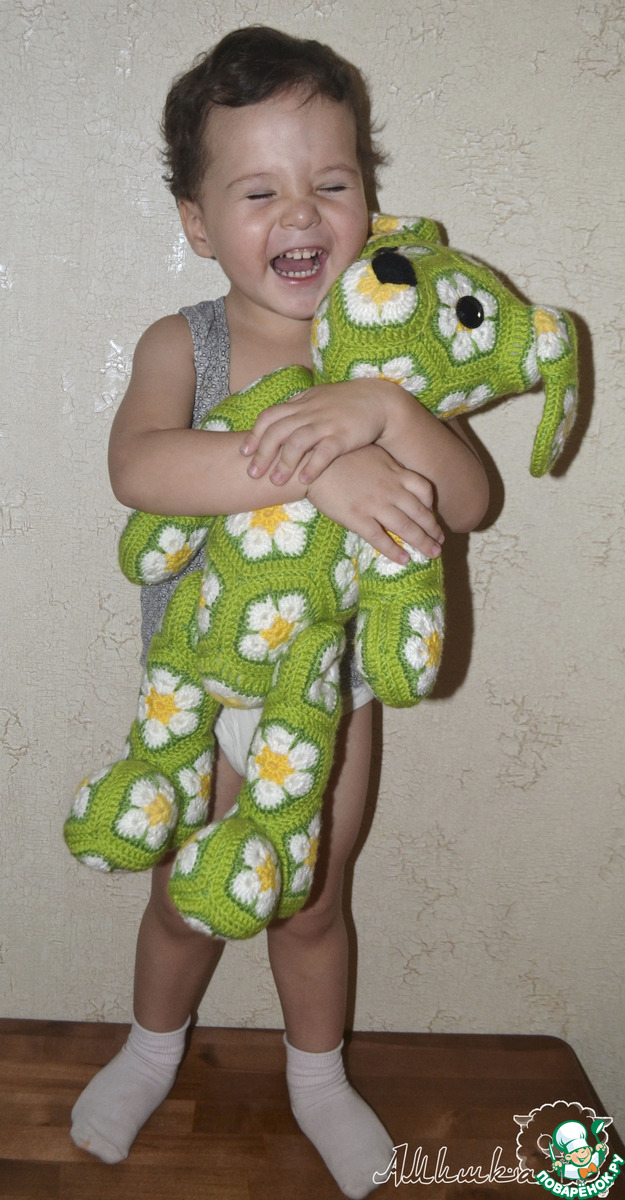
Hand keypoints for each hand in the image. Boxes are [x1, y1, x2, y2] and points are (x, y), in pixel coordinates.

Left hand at [240, 378, 401, 484]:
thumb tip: (274, 422)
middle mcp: (310, 412)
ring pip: (298, 441)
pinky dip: (313, 465)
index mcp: (301, 403)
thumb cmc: (345, 403)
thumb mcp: (317, 399)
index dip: (255, 435)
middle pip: (278, 431)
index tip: (244, 452)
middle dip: (262, 453)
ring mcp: (327, 423)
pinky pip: (325, 452)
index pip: (269, 416)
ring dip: (284, 462)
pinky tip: (304, 480)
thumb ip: (296, 410)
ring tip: (275, 481)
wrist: (379, 400)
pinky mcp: (344, 435)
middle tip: (253, 474)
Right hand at [307, 444, 443, 562]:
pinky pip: (380, 538)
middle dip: (433, 530)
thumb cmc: (340, 454)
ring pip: (406, 527)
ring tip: (433, 554)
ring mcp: (375, 505)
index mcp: (395, 473)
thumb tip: (394, 472)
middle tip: (441, 542)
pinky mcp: (357, 518)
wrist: (313, 462)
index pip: (424, 490)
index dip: (431, 505)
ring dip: (422, 543)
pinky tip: (404, 560)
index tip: (432, 515)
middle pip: (420, 513)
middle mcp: (391, 490)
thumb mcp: (371, 453)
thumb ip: (386, 465)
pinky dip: (394, 551)